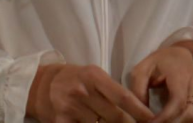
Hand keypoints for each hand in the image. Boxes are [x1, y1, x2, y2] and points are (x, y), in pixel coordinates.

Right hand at [27, 63, 153, 122]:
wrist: (40, 86)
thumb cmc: (74, 79)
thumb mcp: (93, 75)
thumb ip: (111, 90)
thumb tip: (134, 108)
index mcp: (95, 77)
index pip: (122, 96)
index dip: (139, 110)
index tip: (152, 118)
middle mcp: (83, 93)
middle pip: (114, 116)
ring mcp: (71, 109)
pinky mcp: (60, 122)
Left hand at [129, 41, 192, 122]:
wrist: (180, 53)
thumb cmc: (160, 61)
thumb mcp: (142, 70)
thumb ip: (139, 90)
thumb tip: (140, 113)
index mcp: (180, 75)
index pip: (177, 102)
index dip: (165, 117)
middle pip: (190, 114)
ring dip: (180, 122)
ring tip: (163, 122)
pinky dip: (184, 120)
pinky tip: (171, 120)